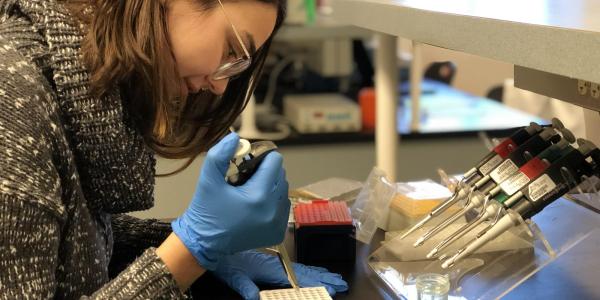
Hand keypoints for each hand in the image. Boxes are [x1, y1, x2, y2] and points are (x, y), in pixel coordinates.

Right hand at [172, 133, 289, 269]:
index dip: (261, 157)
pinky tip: (255, 206)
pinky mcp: (277, 233)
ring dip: (270, 186)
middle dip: (265, 172)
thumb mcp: (208, 180)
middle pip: (281, 175)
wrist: (204, 244)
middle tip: (245, 177)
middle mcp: (273, 211)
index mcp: (259, 196)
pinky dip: (272, 203)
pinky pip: (282, 207)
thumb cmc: (206, 211)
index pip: (275, 162)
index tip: (247, 162)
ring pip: (283, 191)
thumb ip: (219, 155)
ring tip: (249, 192)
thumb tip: (235, 137)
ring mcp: (277, 224)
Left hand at [213, 250, 348, 299]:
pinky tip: (311, 271)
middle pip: (304, 272)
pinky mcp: (271, 261)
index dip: (315, 283)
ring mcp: (275, 262)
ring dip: (317, 273)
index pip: (298, 278)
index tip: (330, 288)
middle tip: (340, 283)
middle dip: (323, 278)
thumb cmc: (224, 261)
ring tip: (333, 277)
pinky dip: (306, 269)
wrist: (215, 244)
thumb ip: (246, 287)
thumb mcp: (234, 277)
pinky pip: (293, 266)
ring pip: (301, 268)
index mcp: (271, 268)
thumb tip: (255, 299)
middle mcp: (276, 264)